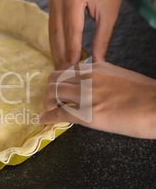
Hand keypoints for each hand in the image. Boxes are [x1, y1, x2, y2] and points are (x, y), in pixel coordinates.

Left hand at [39, 62, 155, 138]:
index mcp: (97, 68)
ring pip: (52, 92)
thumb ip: (104, 78)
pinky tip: (42, 120)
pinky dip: (46, 117)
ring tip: (48, 109)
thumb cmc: (147, 95)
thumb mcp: (121, 77)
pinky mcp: (87, 114)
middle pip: (55, 78)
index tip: (58, 88)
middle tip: (51, 99)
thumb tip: (95, 86)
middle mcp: (88, 78)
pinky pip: (59, 113)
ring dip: (47, 102)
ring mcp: (87, 95)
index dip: (59, 79)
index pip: (67, 69)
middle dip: (49, 89)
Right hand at [48, 0, 129, 69]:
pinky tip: (59, 52)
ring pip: (52, 30)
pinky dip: (56, 39)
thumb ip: (101, 38)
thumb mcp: (110, 13)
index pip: (71, 29)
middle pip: (57, 31)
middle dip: (61, 54)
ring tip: (61, 66)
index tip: (72, 67)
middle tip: (63, 72)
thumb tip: (96, 61)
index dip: (72, 50)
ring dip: (56, 49)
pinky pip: (52, 24)